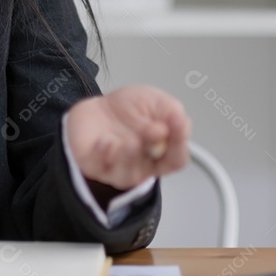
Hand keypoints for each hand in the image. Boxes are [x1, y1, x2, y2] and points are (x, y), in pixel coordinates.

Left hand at [65, 85, 191, 190]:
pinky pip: (100, 168)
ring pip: (128, 174)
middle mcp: (142, 164)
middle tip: (154, 130)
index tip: (178, 122)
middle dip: (154, 148)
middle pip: (154, 169)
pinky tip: (103, 140)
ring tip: (129, 141)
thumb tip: (179, 122)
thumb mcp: (156, 101)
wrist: (97, 106)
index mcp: (161, 152)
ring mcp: (118, 169)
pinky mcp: (95, 168)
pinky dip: (102, 154)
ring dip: (129, 156)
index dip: (180, 143)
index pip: (177, 158)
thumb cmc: (128, 108)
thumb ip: (171, 111)